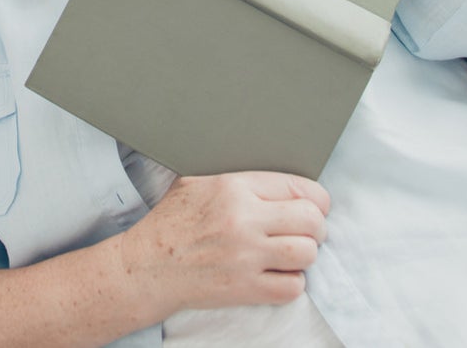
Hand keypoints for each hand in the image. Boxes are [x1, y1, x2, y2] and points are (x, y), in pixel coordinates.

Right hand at [119, 172, 328, 315]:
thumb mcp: (198, 181)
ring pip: (307, 253)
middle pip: (311, 220)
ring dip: (306, 254)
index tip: (316, 206)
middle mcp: (244, 220)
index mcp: (234, 187)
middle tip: (308, 230)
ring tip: (293, 252)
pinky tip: (279, 274)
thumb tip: (273, 177)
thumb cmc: (172, 221)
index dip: (316, 198)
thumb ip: (237, 177)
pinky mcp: (245, 289)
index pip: (299, 187)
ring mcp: (246, 256)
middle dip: (316, 226)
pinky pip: (292, 287)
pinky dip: (293, 282)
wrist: (149, 265)